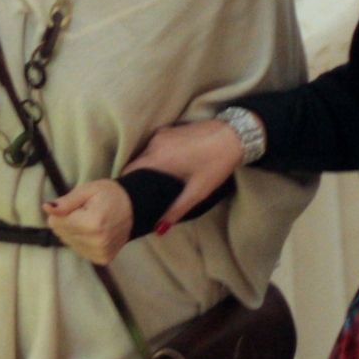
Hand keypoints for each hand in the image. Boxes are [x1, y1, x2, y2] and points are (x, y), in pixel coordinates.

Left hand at [45, 180, 132, 265]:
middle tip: (83, 213)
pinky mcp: (102, 259)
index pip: (56, 223)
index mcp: (91, 223)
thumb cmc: (109, 195)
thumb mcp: (87, 190)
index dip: (60, 212)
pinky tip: (92, 232)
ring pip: (68, 243)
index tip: (74, 206)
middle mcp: (96, 242)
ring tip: (89, 222)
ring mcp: (100, 253)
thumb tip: (47, 208)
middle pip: (61, 234)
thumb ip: (67, 201)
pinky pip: (79, 250)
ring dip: (73, 232)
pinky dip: (81, 241)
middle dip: (67, 222)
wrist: (135, 208)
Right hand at [124, 118, 243, 232]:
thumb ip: (175, 210)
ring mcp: (161, 134)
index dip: (126, 184)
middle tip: (145, 192)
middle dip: (137, 177)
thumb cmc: (215, 164)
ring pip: (145, 153)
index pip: (128, 171)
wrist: (233, 135)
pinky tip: (168, 165)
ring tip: (156, 180)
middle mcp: (154, 144)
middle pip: (135, 163)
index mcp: (157, 158)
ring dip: (147, 165)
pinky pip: (155, 144)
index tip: (129, 196)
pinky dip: (156, 154)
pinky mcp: (169, 129)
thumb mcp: (197, 191)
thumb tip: (158, 229)